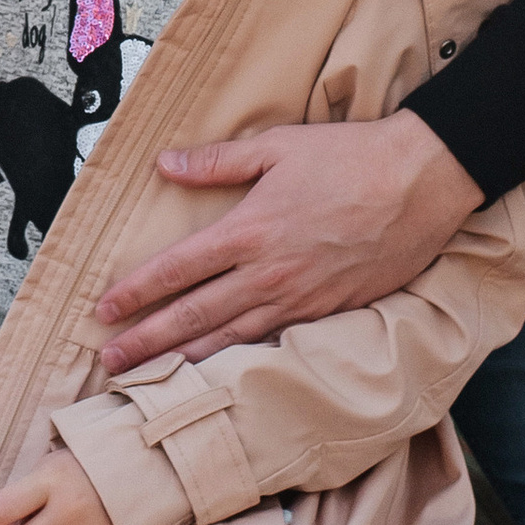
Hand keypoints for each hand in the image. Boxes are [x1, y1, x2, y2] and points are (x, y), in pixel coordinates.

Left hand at [94, 111, 481, 373]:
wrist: (421, 182)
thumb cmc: (350, 158)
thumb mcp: (277, 146)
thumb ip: (217, 160)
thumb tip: (166, 163)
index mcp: (249, 230)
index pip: (176, 270)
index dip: (136, 292)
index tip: (103, 309)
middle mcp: (269, 273)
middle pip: (194, 315)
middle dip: (147, 341)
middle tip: (110, 361)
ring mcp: (301, 300)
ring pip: (231, 339)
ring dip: (186, 360)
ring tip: (150, 378)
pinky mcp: (330, 313)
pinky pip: (274, 344)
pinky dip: (241, 362)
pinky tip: (221, 374)